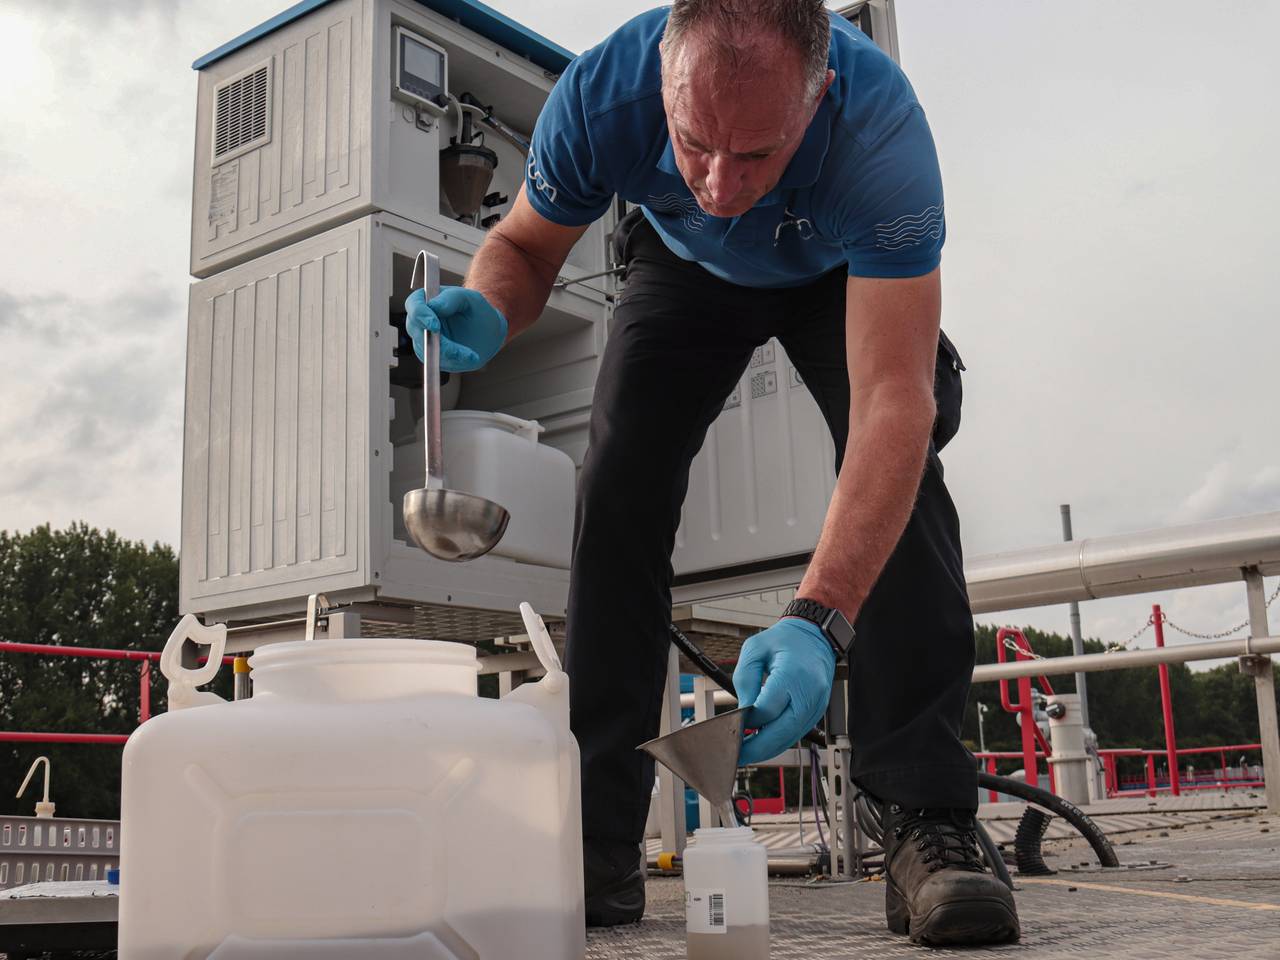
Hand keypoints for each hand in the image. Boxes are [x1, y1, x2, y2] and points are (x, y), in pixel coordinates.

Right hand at [404, 287, 507, 372]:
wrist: (488, 332)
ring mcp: (423, 340)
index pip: (414, 305)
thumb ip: (452, 298)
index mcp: (425, 300)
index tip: (435, 325)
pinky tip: (469, 358)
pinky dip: (454, 361)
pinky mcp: (431, 355)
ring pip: (426, 349)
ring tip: (470, 355)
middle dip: (435, 340)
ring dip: (449, 353)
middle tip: (455, 349)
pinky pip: (437, 361)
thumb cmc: (476, 310)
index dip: (420, 315)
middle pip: (416, 330)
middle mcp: (420, 321)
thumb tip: (433, 306)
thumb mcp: (470, 299)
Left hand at [733, 618, 835, 765]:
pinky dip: (779, 740)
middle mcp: (808, 694)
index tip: (733, 723)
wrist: (815, 637)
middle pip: (780, 733)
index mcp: (793, 675)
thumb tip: (743, 712)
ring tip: (747, 751)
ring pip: (790, 739)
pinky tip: (764, 741)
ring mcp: (816, 706)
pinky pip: (797, 734)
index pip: (767, 711)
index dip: (748, 721)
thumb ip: (745, 680)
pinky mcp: (817, 712)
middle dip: (756, 748)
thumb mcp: (755, 649)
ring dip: (767, 748)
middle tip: (736, 754)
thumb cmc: (786, 640)